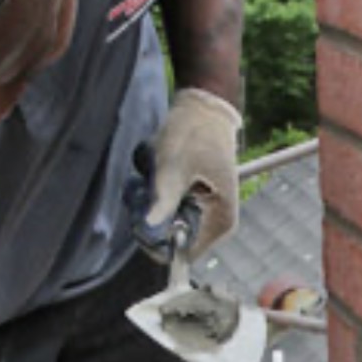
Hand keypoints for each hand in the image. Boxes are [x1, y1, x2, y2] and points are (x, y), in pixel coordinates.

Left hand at [138, 89, 241, 259]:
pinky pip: (166, 211)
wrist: (203, 109)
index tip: (141, 217)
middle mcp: (215, 224)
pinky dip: (154, 197)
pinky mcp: (192, 202)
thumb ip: (162, 201)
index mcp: (220, 222)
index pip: (185, 253)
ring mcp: (204, 213)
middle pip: (172, 240)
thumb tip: (148, 230)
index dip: (158, 241)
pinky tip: (153, 176)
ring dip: (149, 206)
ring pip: (165, 225)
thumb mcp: (174, 167)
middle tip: (142, 190)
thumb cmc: (194, 135)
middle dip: (151, 219)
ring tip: (148, 178)